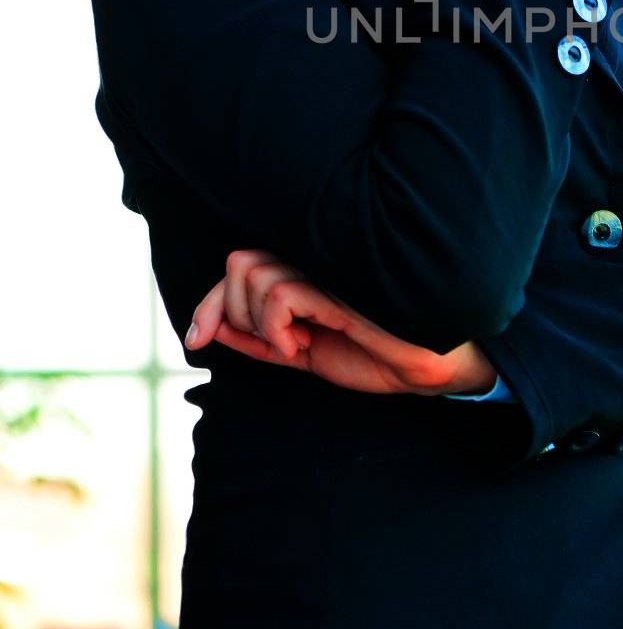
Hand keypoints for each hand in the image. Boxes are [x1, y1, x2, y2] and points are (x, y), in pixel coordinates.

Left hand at [184, 248, 499, 396]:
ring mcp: (323, 271)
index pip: (237, 267)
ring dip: (259, 323)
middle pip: (237, 263)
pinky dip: (277, 330)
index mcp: (301, 273)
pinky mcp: (336, 286)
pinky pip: (279, 297)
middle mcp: (309, 263)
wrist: (418, 366)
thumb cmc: (367, 355)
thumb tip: (207, 330)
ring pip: (252, 275)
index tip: (197, 339)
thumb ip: (256, 337)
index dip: (209, 303)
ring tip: (293, 342)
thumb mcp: (298, 351)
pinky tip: (304, 344)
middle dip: (232, 311)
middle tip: (266, 340)